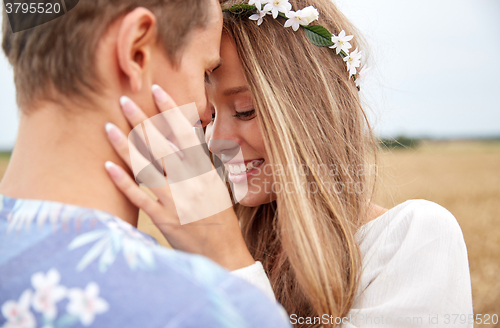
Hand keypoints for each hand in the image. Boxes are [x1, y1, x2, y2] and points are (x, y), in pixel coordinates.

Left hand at [104, 85, 254, 269]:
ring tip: (107, 127)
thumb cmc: (220, 218)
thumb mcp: (216, 185)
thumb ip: (199, 163)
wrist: (223, 251)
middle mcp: (190, 181)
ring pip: (146, 167)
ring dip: (125, 145)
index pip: (185, 133)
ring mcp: (175, 200)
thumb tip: (186, 140)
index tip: (156, 90)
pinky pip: (139, 197)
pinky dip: (123, 181)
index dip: (170, 110)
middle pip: (161, 144)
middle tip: (123, 100)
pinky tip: (107, 166)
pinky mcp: (163, 218)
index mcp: (204, 170)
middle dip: (141, 120)